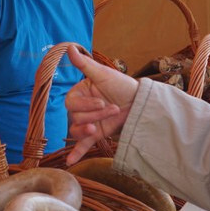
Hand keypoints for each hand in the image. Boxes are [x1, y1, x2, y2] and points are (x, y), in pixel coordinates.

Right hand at [64, 45, 135, 164]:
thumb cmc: (122, 85)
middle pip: (75, 116)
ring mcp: (88, 121)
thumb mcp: (104, 74)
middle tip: (112, 110)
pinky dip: (76, 153)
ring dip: (86, 130)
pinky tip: (71, 163)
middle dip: (93, 115)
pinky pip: (82, 144)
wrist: (140, 103)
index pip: (71, 102)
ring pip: (77, 129)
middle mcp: (82, 107)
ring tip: (97, 129)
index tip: (101, 101)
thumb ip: (84, 64)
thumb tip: (68, 47)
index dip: (84, 104)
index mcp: (80, 92)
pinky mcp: (96, 134)